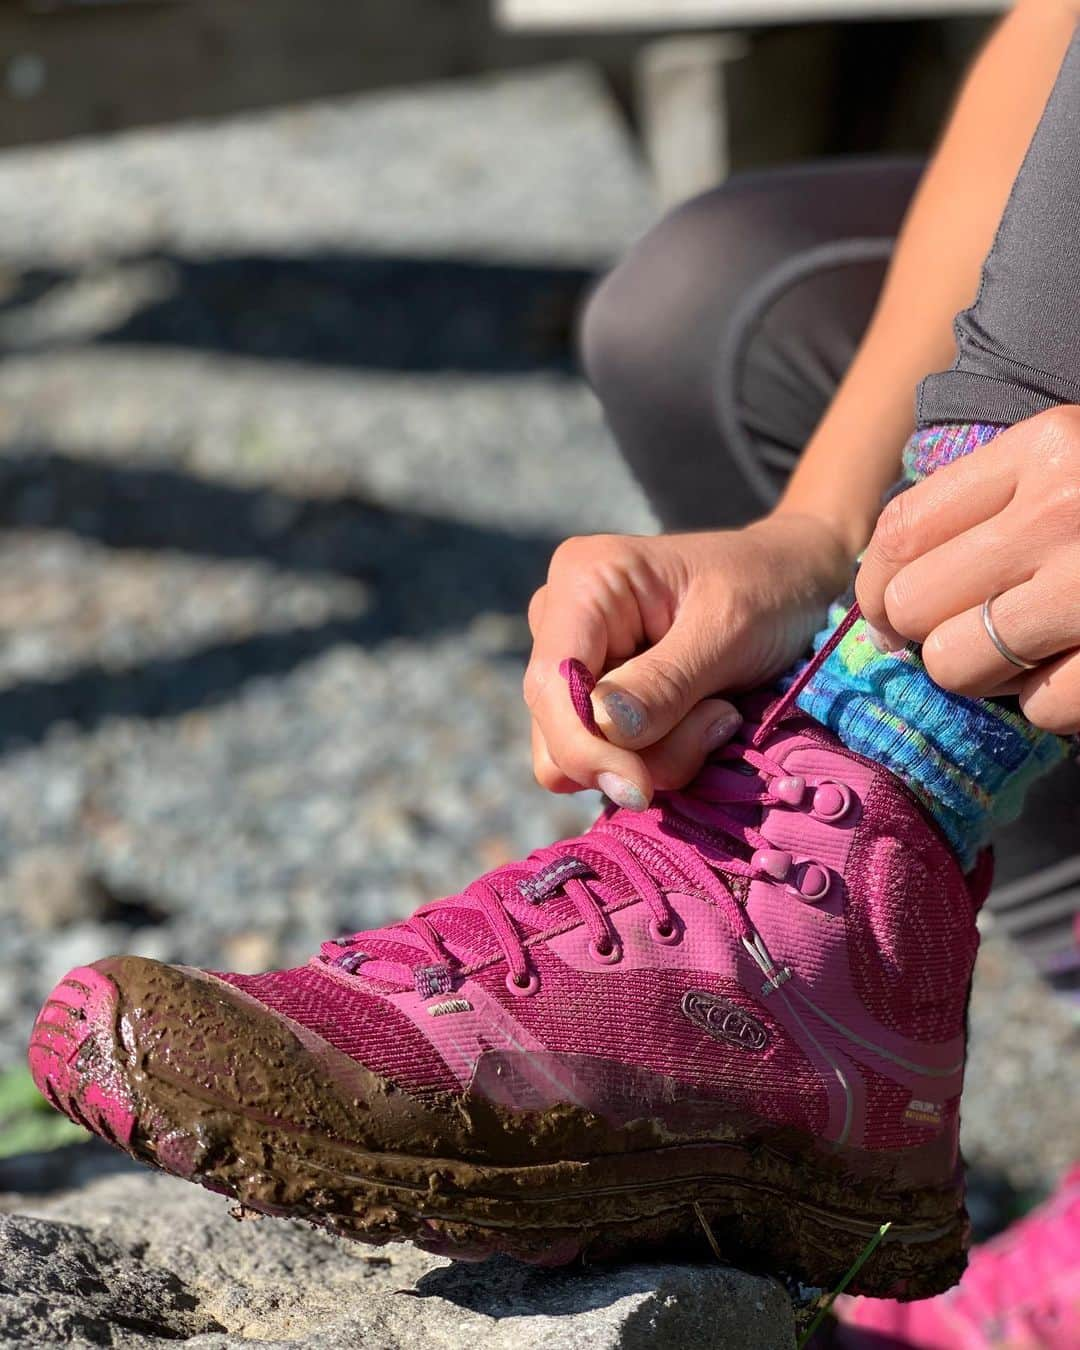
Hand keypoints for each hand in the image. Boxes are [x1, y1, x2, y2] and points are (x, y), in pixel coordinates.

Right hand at [523, 514, 850, 807]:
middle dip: (638, 751)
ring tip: (720, 712)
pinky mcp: (598, 700)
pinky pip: (608, 759)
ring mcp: (578, 663)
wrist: (798, 581)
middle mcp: (562, 621)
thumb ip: (664, 682)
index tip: (641, 789)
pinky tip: (704, 718)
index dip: (583, 747)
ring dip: (658, 756)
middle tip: (719, 719)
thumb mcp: (728, 629)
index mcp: (583, 581)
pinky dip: (662, 757)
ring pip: (581, 757)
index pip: (550, 684)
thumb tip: (605, 731)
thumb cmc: (769, 588)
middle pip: (558, 731)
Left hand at [856, 404, 1079, 733]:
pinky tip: (1078, 670)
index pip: (902, 530)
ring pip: (960, 665)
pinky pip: (1041, 708)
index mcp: (1045, 449)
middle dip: (924, 633)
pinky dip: (1050, 704)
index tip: (886, 610)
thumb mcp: (1074, 462)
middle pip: (914, 604)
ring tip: (1023, 652)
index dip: (875, 584)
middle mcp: (1067, 512)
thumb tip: (888, 588)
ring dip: (980, 674)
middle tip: (958, 636)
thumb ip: (988, 503)